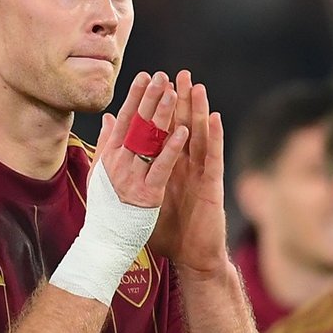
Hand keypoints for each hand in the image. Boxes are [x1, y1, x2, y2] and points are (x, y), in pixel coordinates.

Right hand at [94, 72, 187, 207]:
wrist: (105, 239)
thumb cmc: (104, 206)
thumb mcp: (99, 172)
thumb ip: (105, 143)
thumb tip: (107, 117)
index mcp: (108, 156)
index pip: (123, 120)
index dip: (134, 97)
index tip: (145, 76)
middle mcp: (119, 163)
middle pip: (137, 124)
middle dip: (150, 99)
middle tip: (162, 77)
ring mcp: (132, 177)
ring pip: (149, 141)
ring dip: (162, 116)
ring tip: (173, 94)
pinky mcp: (148, 192)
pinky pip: (161, 166)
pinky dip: (172, 147)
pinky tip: (184, 131)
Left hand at [141, 70, 229, 273]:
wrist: (191, 258)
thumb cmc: (168, 230)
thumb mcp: (144, 198)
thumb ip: (133, 174)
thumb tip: (117, 159)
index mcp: (168, 167)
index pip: (161, 132)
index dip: (157, 108)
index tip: (151, 83)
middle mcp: (186, 166)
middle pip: (182, 127)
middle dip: (179, 100)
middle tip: (177, 74)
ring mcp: (200, 174)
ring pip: (199, 136)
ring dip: (198, 110)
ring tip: (196, 86)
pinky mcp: (211, 186)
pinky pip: (213, 158)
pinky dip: (215, 137)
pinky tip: (215, 118)